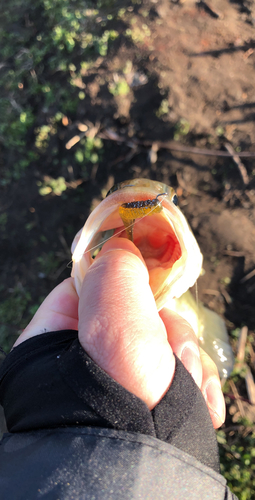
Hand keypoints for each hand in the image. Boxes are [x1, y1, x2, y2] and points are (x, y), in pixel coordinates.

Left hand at [14, 238, 224, 427]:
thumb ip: (115, 269)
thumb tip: (121, 247)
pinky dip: (197, 384)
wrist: (147, 471)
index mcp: (55, 339)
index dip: (122, 277)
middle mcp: (86, 362)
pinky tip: (202, 403)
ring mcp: (120, 384)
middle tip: (172, 349)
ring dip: (184, 360)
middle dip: (165, 331)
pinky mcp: (151, 402)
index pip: (86, 287)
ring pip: (164, 343)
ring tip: (186, 384)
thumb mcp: (113, 316)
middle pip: (135, 315)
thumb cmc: (120, 391)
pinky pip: (180, 374)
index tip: (151, 274)